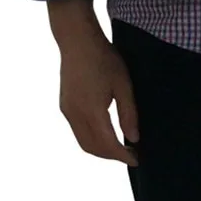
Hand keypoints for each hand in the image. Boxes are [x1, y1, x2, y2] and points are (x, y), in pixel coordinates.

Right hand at [48, 0, 139, 165]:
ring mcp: (67, 111)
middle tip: (130, 154)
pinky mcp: (64, 106)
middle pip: (92, 148)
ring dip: (100, 150)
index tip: (136, 159)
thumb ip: (128, 113)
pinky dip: (91, 139)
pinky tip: (103, 132)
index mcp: (92, 111)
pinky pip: (77, 131)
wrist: (77, 41)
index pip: (108, 144)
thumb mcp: (123, 84)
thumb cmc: (104, 58)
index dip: (122, 156)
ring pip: (83, 142)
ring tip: (118, 146)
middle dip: (111, 156)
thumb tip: (133, 138)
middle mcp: (76, 115)